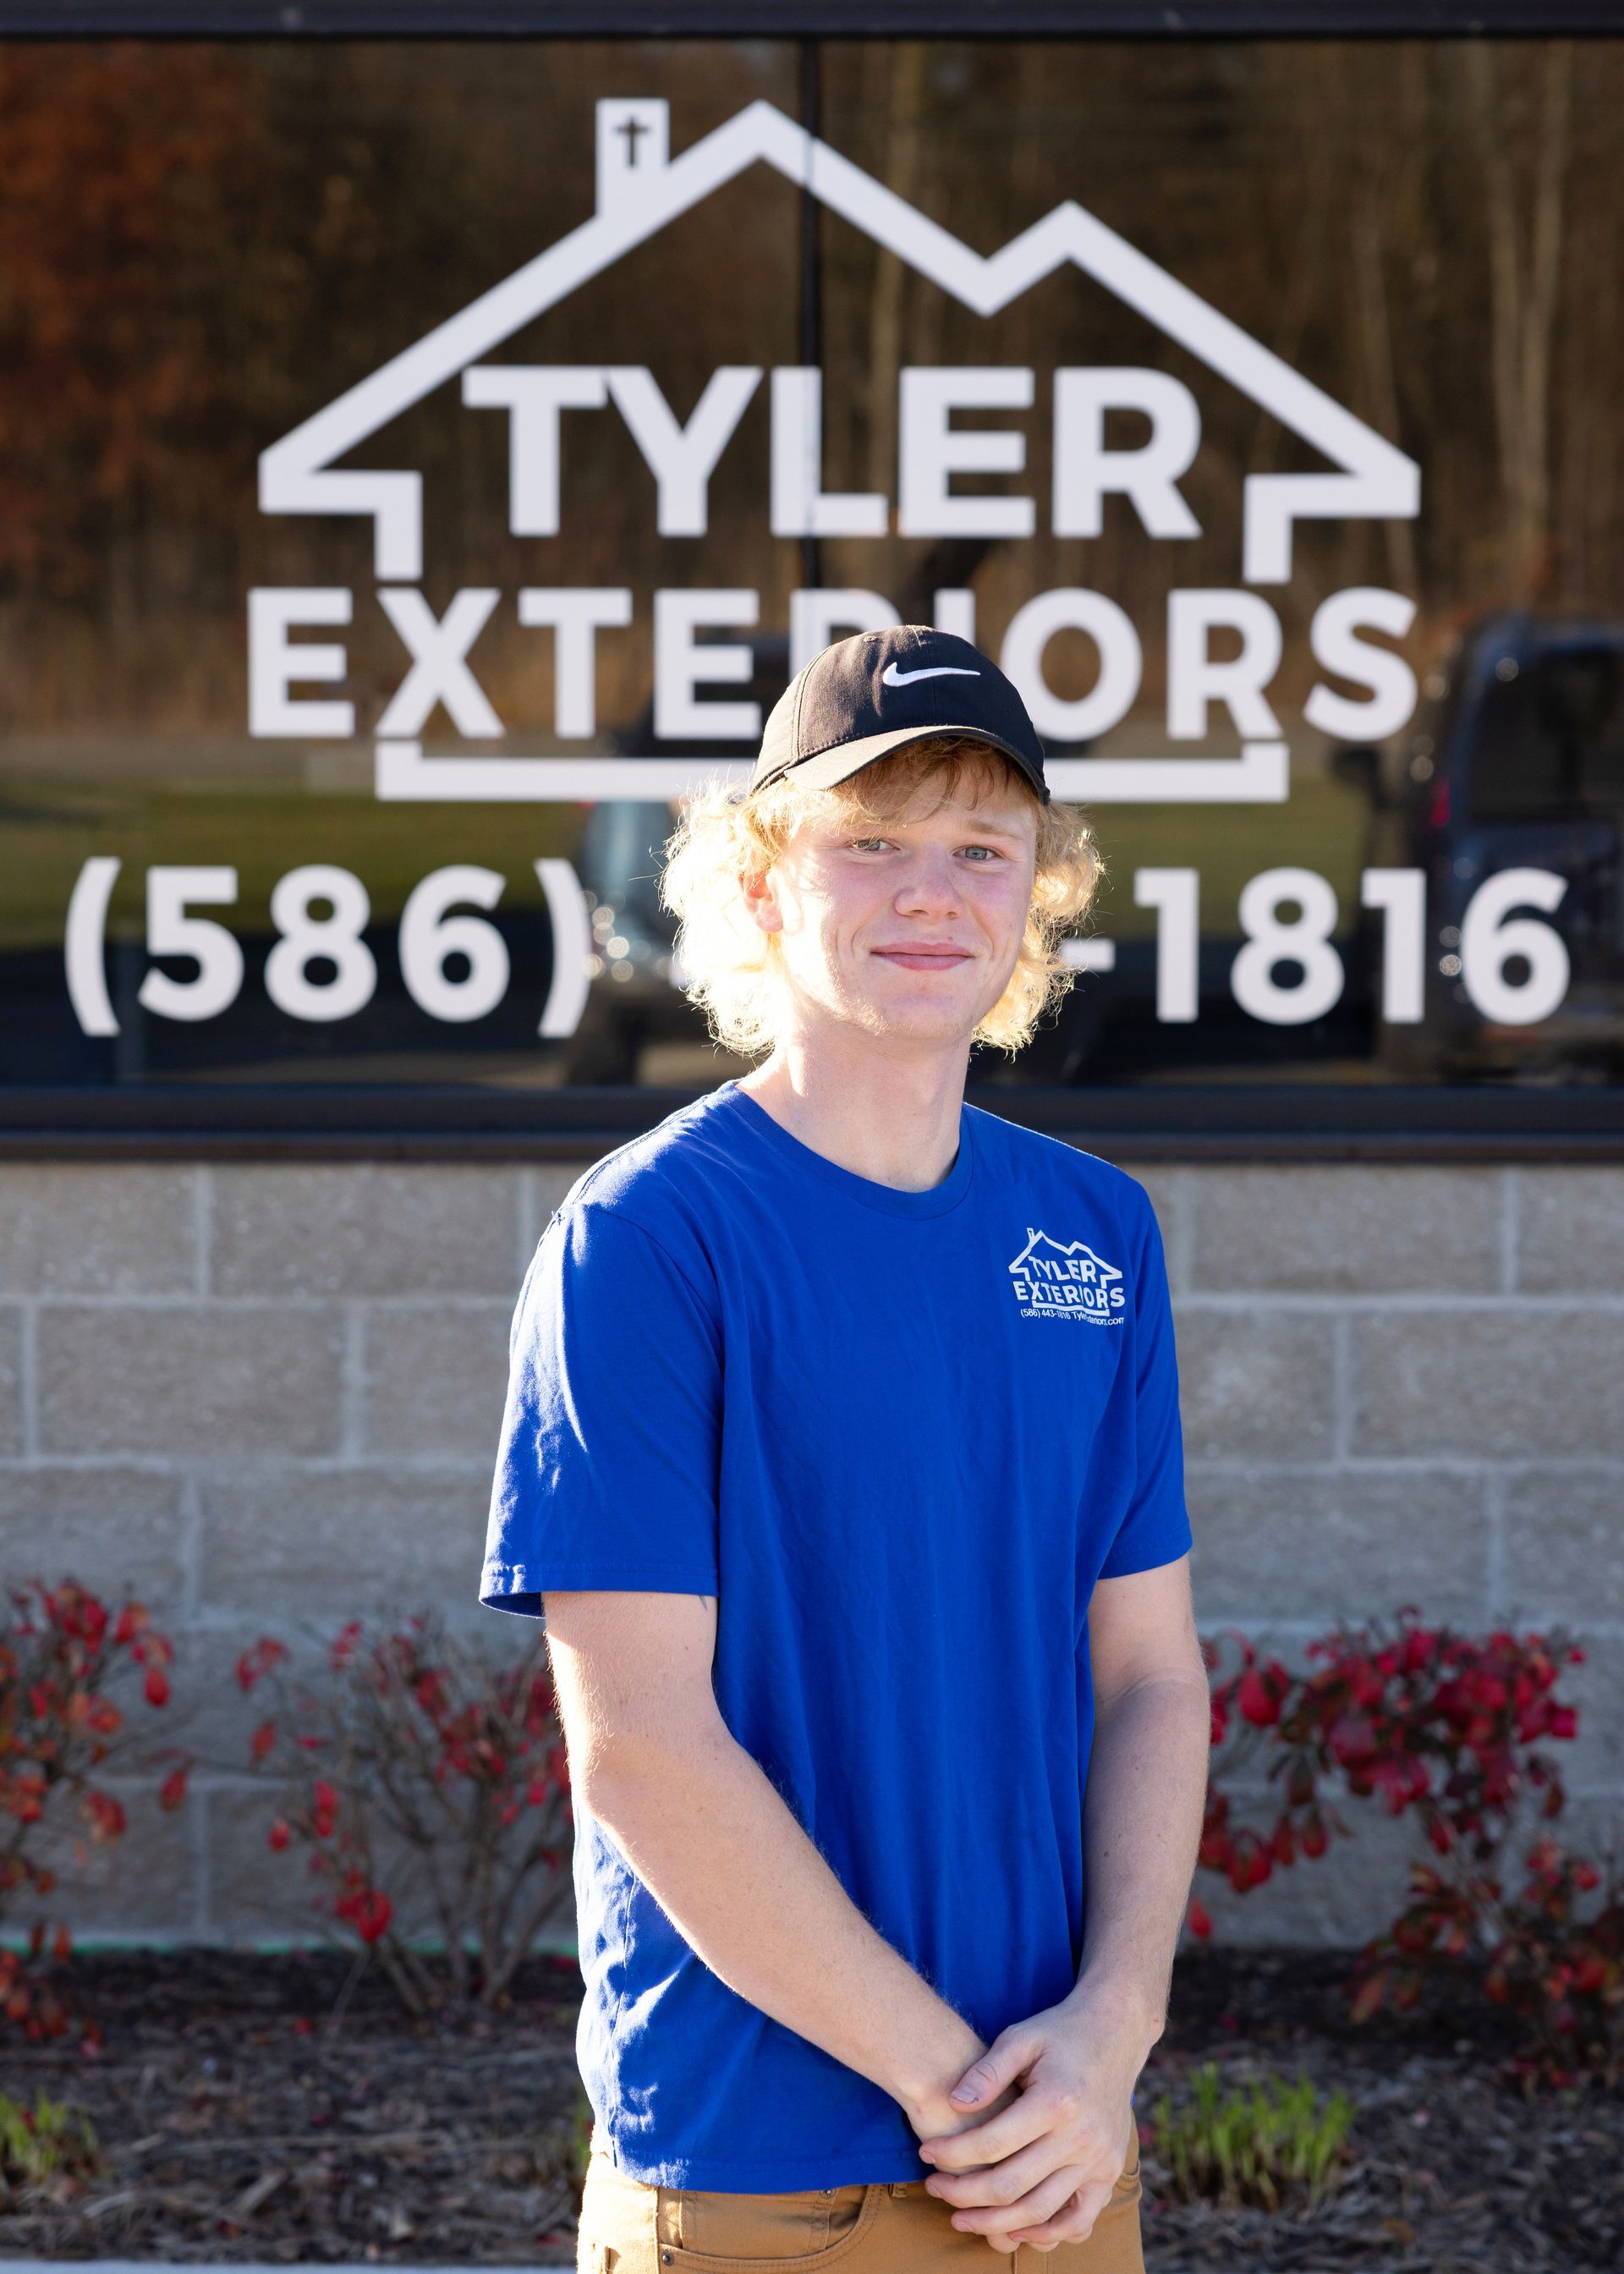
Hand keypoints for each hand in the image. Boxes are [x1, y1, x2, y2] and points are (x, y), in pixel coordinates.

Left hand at [912, 1989, 1145, 2252]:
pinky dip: (1046, 2235)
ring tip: (963, 2217)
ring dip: (995, 2223)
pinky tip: (1015, 2230)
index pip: (992, 2143)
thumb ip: (987, 2071)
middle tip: (934, 2189)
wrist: (1116, 2031)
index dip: (952, 2154)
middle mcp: (1080, 2137)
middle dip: (964, 2194)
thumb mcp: (1021, 2036)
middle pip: (1011, 2185)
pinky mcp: (1110, 2170)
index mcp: (1055, 2101)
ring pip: (1040, 2212)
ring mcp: (1099, 2159)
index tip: (926, 2153)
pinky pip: (1079, 2221)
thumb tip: (954, 2103)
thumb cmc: (1059, 2032)